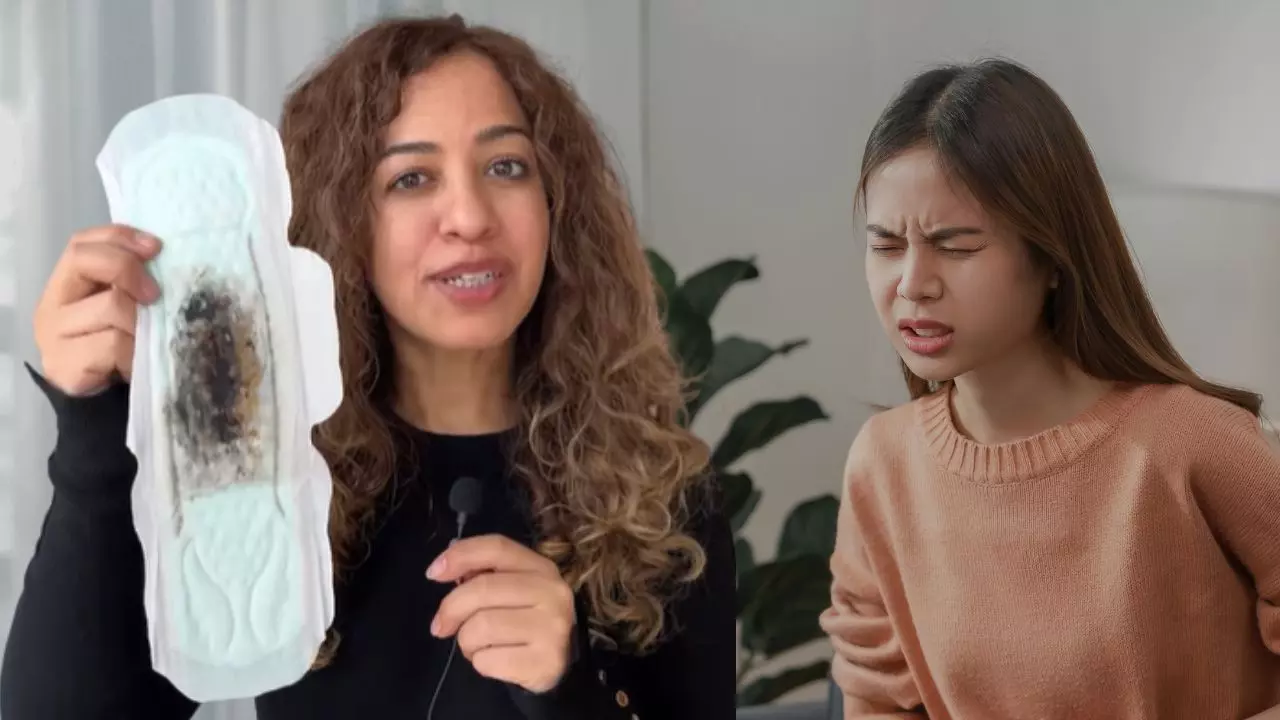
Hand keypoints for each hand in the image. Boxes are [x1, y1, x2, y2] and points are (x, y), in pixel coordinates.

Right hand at [33, 225, 161, 395]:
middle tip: (155, 294)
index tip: (157, 247)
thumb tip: (168, 261)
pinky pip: (114, 344)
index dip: (120, 237)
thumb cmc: (120, 346)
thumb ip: (133, 283)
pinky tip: (135, 363)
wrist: (101, 400)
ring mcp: (53, 334)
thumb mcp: (127, 308)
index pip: (82, 243)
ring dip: (140, 322)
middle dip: (128, 269)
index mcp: (67, 282)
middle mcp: (53, 303)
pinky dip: (134, 352)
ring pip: (110, 306)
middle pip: (85, 261)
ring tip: (145, 340)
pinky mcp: (65, 363)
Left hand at [428, 534, 575, 693]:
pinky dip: (479, 662)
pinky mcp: (545, 661)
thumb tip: (443, 568)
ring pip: (481, 627)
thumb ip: (482, 574)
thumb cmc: (524, 620)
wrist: (557, 662)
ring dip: (466, 641)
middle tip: (441, 626)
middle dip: (451, 609)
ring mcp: (551, 627)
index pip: (497, 548)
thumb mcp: (511, 588)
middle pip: (482, 589)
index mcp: (541, 567)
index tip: (433, 573)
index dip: (460, 555)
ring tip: (477, 645)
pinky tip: (493, 660)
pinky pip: (488, 660)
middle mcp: (552, 592)